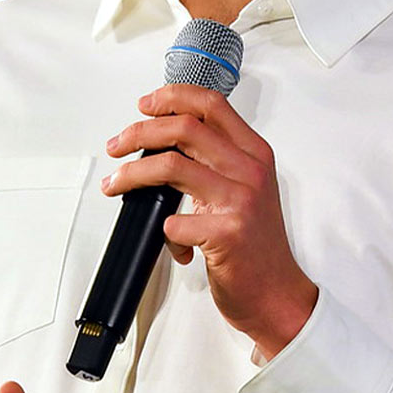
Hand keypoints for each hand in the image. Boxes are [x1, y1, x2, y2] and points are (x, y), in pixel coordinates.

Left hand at [102, 84, 317, 359]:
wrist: (277, 294)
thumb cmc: (257, 245)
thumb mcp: (246, 190)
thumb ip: (216, 162)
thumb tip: (162, 143)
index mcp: (254, 154)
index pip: (211, 104)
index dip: (172, 97)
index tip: (145, 105)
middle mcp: (250, 171)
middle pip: (184, 128)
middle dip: (138, 132)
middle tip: (116, 146)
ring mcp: (240, 201)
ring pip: (170, 167)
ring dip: (131, 175)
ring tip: (114, 185)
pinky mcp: (226, 234)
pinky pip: (173, 222)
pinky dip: (161, 231)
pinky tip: (170, 242)